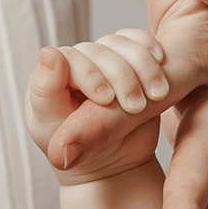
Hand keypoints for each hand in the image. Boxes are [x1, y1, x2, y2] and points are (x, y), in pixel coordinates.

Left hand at [28, 28, 173, 185]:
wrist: (111, 167)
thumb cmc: (77, 153)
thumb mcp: (57, 131)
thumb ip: (46, 92)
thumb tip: (47, 53)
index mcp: (51, 76)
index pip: (70, 58)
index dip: (90, 75)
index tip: (105, 100)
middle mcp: (77, 63)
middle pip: (100, 50)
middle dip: (122, 77)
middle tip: (135, 106)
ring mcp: (104, 59)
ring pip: (122, 44)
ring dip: (143, 66)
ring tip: (156, 95)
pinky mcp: (130, 61)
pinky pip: (139, 41)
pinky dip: (150, 49)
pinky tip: (161, 61)